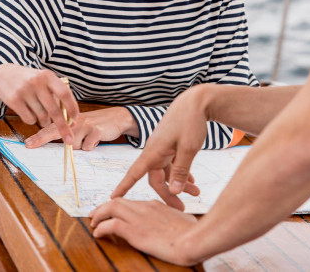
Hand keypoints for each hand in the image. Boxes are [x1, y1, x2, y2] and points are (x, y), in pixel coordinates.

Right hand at [0, 64, 78, 143]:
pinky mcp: (14, 100)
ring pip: (42, 116)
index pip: (65, 94)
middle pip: (54, 110)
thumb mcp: (45, 80)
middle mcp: (37, 82)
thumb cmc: (31, 81)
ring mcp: (25, 91)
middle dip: (63, 126)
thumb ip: (57, 94)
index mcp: (48, 76)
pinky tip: (29, 112)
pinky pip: (29, 119)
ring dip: (45, 121)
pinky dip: (32, 120)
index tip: (75, 120)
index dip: (72, 108)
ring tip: (43, 116)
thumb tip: (71, 118)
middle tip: (69, 138)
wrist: (4, 75)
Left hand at [25, 106, 138, 149]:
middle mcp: (76, 120)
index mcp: (71, 119)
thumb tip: (57, 144)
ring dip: (81, 146)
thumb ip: (70, 133)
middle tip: (29, 145)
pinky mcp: (96, 130)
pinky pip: (87, 147)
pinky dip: (92, 146)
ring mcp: (86, 124)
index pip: (53, 127)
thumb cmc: (97, 124)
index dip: (39, 136)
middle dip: (41, 139)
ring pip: (74, 145)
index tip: (27, 143)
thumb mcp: (82, 126)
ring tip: (89, 139)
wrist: (118, 117)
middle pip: (56, 132)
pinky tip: (97, 140)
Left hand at [90, 198, 198, 265]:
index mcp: (155, 204)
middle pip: (117, 201)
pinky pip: (111, 224)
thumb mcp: (183, 220)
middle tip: (94, 214)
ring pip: (111, 208)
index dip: (119, 207)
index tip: (112, 212)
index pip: (131, 203)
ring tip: (93, 223)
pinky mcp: (134, 230)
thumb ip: (174, 219)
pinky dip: (101, 228)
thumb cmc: (192, 232)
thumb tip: (178, 222)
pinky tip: (98, 234)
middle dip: (103, 207)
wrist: (193, 240)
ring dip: (99, 215)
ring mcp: (139, 217)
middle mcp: (144, 207)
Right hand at [111, 85, 207, 208]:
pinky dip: (181, 172)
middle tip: (182, 209)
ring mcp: (164, 147)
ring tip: (196, 193)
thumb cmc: (190, 121)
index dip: (124, 186)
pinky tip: (192, 180)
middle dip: (168, 194)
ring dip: (179, 183)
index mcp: (154, 150)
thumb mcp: (188, 148)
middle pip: (155, 178)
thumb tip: (174, 191)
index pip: (134, 173)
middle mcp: (155, 150)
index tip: (113, 198)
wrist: (196, 100)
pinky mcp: (172, 144)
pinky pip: (172, 163)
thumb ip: (181, 170)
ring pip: (167, 171)